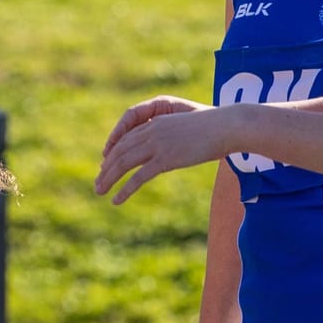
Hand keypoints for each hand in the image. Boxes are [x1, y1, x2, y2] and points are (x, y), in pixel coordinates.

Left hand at [96, 96, 228, 200]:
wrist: (225, 126)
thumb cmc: (213, 129)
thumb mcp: (186, 131)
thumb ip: (173, 139)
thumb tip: (171, 151)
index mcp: (155, 122)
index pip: (126, 138)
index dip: (113, 154)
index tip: (106, 167)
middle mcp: (152, 132)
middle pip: (120, 151)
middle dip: (106, 168)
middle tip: (97, 183)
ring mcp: (158, 145)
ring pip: (124, 163)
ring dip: (108, 179)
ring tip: (99, 191)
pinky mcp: (166, 159)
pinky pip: (139, 177)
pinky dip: (124, 189)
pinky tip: (116, 199)